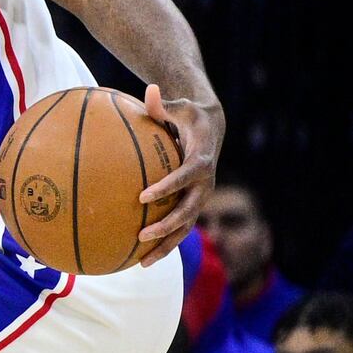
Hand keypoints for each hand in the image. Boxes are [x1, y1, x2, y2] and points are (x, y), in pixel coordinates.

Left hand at [133, 84, 222, 265]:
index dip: (168, 186)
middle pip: (188, 211)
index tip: (144, 196)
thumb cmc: (189, 116)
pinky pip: (179, 229)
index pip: (186, 177)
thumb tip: (149, 89)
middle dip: (167, 226)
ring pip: (185, 228)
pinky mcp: (193, 206)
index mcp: (200, 162)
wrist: (212, 129)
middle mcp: (204, 185)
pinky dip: (164, 244)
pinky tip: (139, 259)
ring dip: (166, 246)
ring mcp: (200, 198)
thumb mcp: (179, 107)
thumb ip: (163, 104)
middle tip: (142, 235)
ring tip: (142, 263)